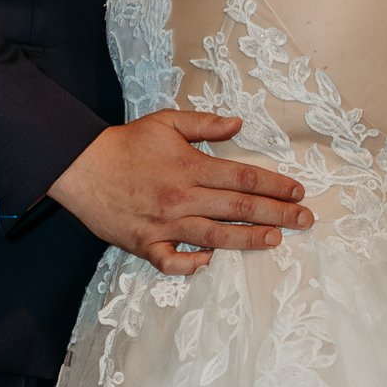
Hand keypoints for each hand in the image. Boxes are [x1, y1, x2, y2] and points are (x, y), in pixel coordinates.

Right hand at [49, 109, 310, 276]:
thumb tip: (238, 125)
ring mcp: (165, 224)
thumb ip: (204, 124)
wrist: (80, 167)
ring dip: (249, 240)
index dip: (275, 185)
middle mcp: (182, 198)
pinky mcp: (145, 244)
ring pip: (216, 237)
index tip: (298, 191)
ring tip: (276, 240)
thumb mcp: (166, 122)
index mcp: (190, 167)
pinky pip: (172, 262)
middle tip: (305, 220)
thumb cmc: (125, 143)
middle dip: (278, 214)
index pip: (244, 178)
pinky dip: (192, 264)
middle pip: (239, 209)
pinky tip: (210, 261)